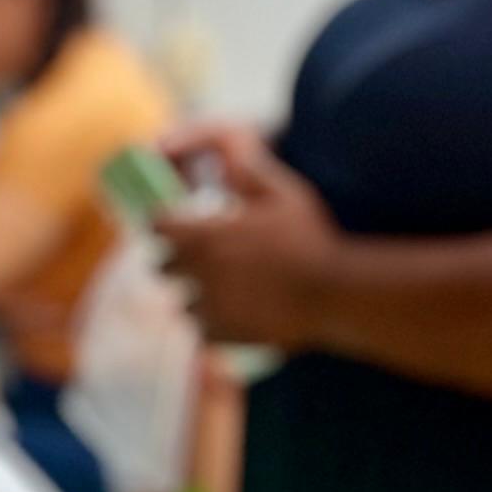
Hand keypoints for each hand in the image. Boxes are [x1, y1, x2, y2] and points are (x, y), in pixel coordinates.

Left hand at [154, 127, 341, 351]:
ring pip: (182, 301)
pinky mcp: (222, 333)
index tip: (173, 224)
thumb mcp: (282, 193)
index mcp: (205, 235)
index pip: (158, 226)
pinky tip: (235, 312)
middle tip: (200, 257)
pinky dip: (213, 322)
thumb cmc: (310, 239)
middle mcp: (199, 272)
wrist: (332, 293)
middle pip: (162, 267)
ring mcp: (209, 306)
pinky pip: (203, 328)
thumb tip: (226, 158)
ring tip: (222, 289)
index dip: (164, 223)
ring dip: (195, 294)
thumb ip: (248, 173)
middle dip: (175, 260)